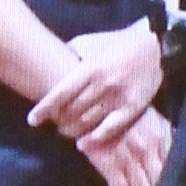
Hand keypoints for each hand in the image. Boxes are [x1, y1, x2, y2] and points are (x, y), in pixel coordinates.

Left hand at [28, 24, 163, 153]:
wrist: (153, 45)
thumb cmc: (116, 43)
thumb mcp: (88, 42)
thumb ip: (68, 54)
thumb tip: (46, 61)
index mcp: (89, 68)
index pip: (60, 94)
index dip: (44, 110)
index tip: (32, 121)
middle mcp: (102, 84)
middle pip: (71, 112)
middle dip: (59, 121)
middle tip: (54, 124)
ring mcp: (119, 97)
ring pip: (88, 122)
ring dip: (73, 130)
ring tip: (67, 131)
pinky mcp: (133, 108)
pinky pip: (110, 129)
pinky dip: (95, 138)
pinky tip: (84, 143)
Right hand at [81, 109, 171, 185]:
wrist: (91, 105)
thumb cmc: (122, 113)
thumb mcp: (150, 119)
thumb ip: (164, 137)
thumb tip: (177, 160)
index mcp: (162, 135)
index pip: (174, 169)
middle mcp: (149, 148)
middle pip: (160, 183)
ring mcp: (129, 156)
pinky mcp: (109, 163)